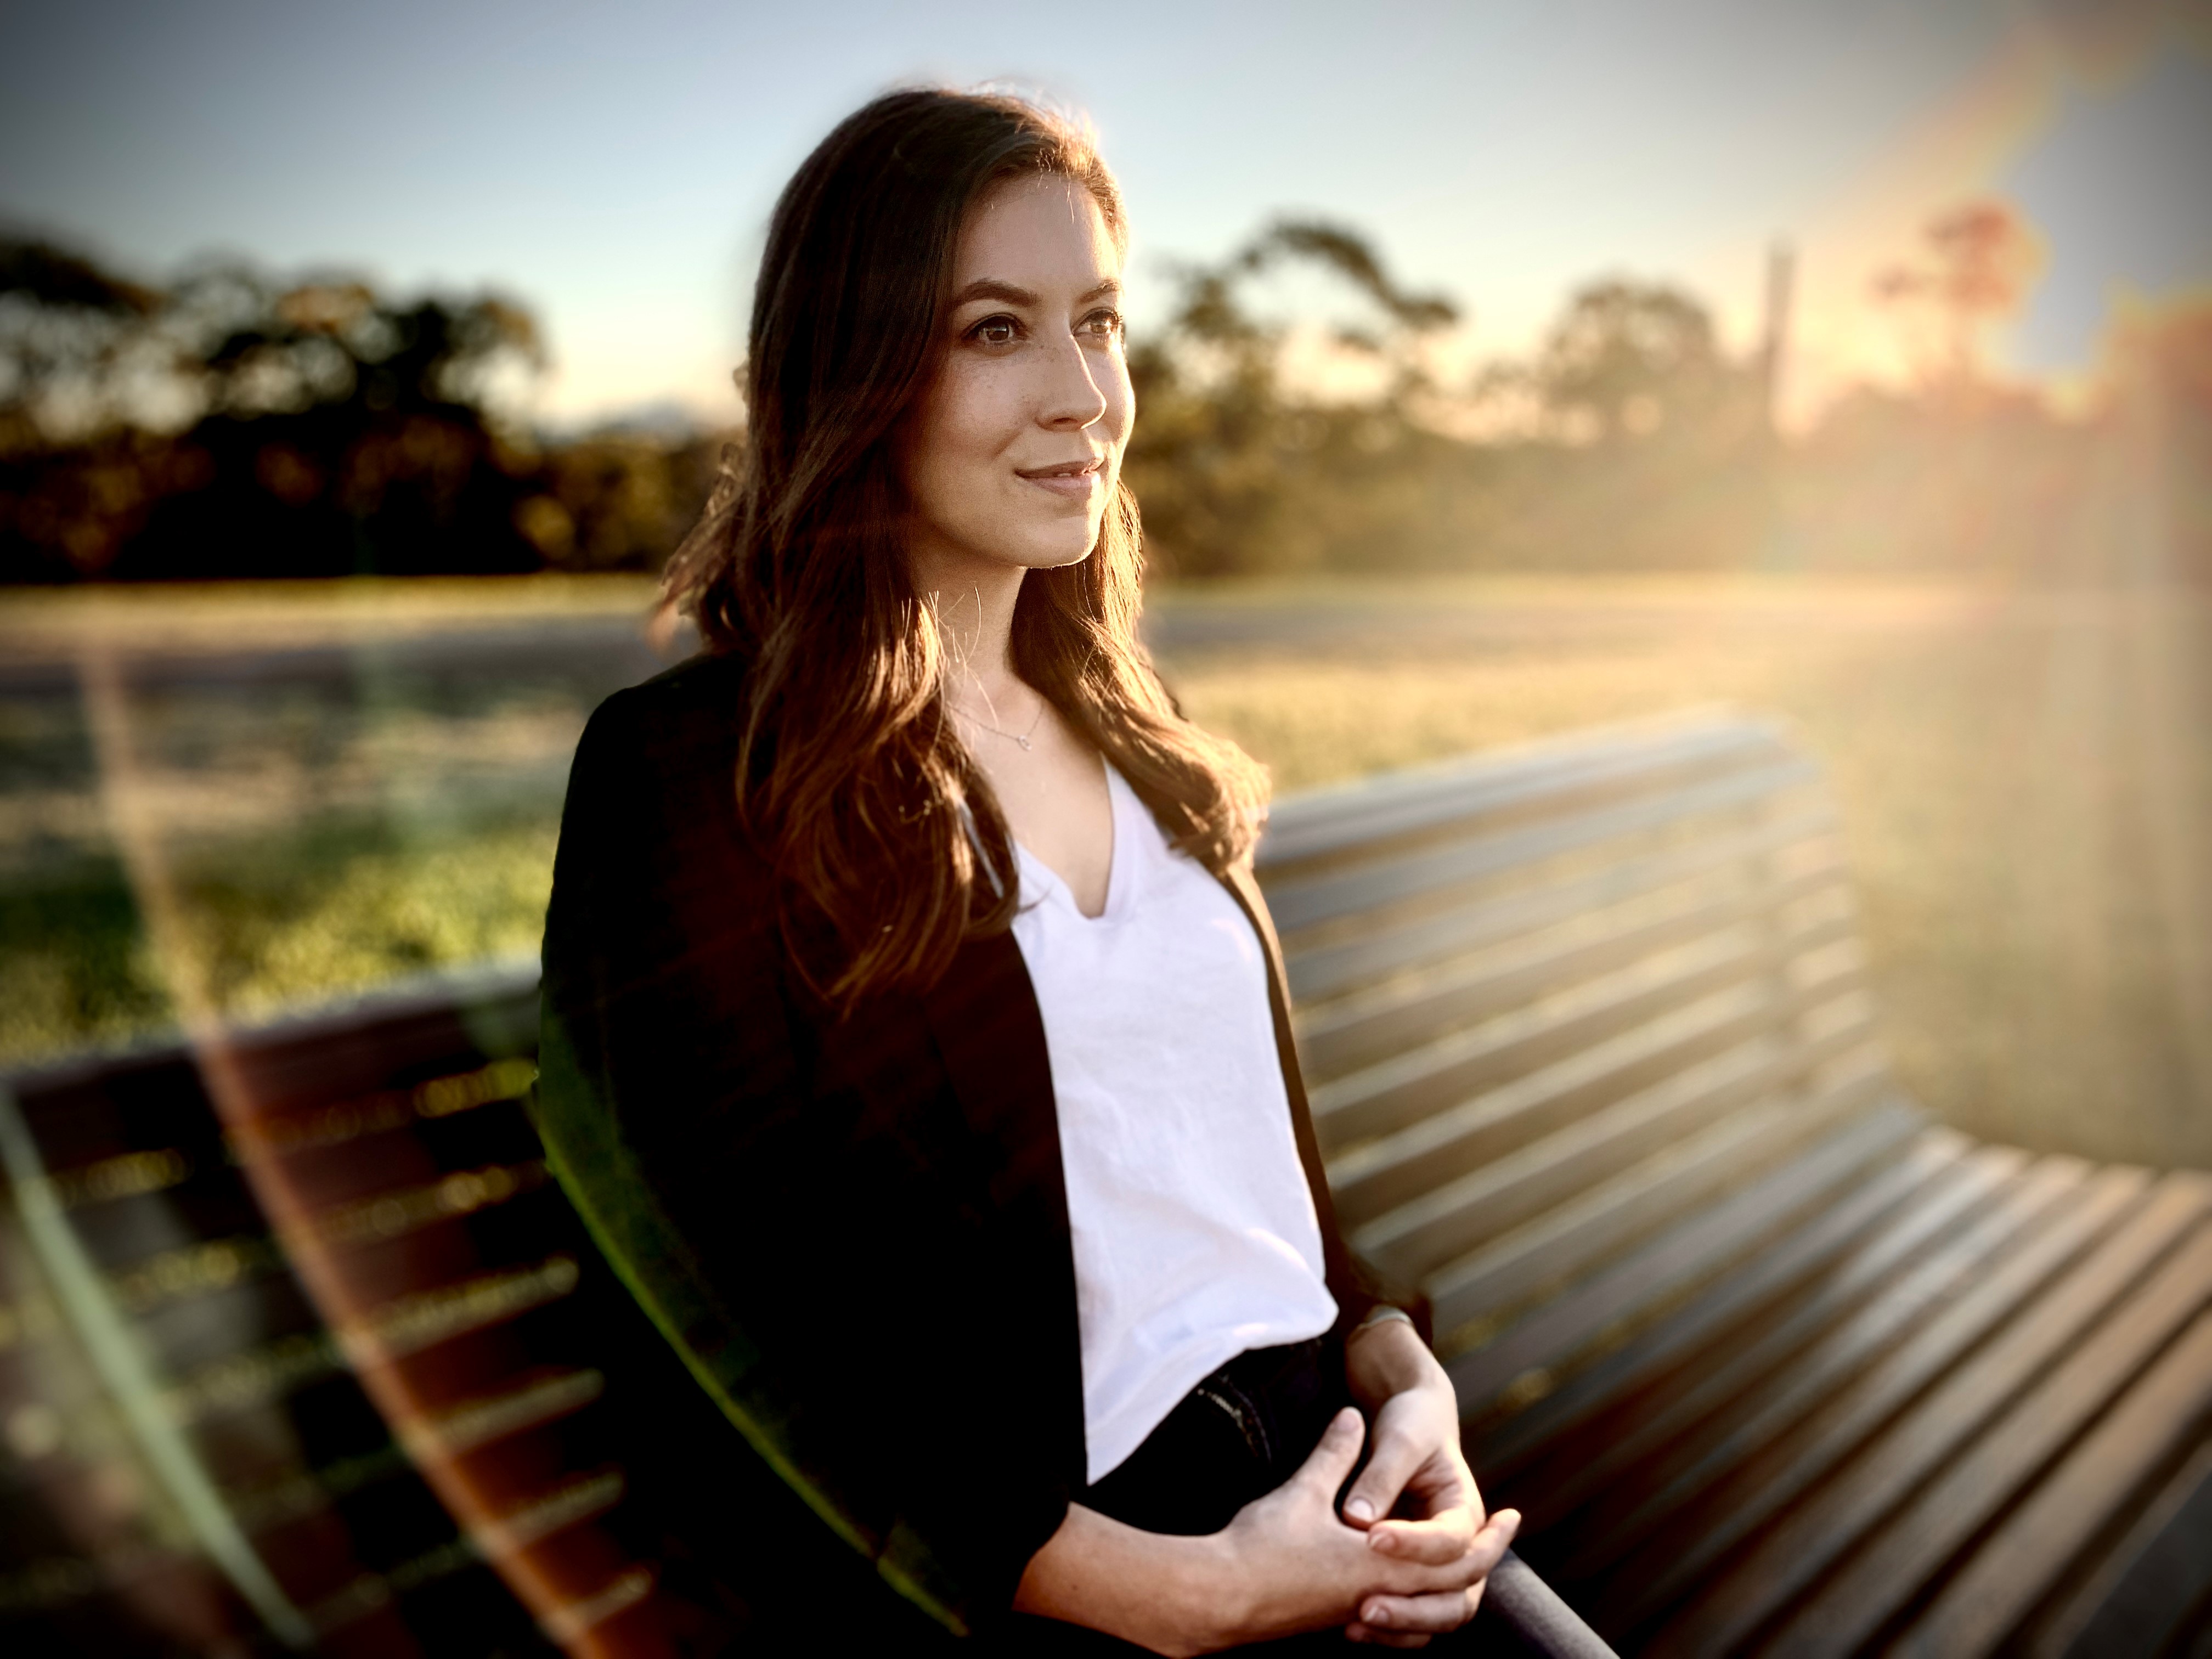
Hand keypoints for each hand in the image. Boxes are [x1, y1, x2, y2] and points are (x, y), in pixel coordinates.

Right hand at [1213, 1407, 1513, 1650]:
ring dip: (1446, 1591)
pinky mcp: (1334, 1617)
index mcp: (1380, 1567)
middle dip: (1481, 1564)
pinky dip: (1409, 1607)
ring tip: (1457, 1564)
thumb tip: (1352, 1416)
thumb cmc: (1262, 1547)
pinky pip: (1391, 1620)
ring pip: (1424, 1615)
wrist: (1218, 1597)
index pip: (1456, 1558)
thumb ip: (1336, 1452)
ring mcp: (1356, 1613)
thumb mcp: (1304, 1490)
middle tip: (1498, 1536)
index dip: (1490, 1539)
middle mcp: (1377, 1596)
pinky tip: (1395, 1584)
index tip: (1510, 1517)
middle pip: (1453, 1595)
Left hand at [1338, 1321, 1520, 1645]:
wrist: (1412, 1420)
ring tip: (1355, 1624)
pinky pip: (1414, 1616)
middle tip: (1365, 1606)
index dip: (1412, 1543)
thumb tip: (1355, 1520)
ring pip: (1439, 1616)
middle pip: (1459, 1596)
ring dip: (1402, 1624)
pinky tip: (1348, 1627)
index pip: (1450, 1539)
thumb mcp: (1399, 1438)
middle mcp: (1461, 1545)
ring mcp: (1441, 1566)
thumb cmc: (1410, 1424)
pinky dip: (1390, 1629)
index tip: (1369, 1536)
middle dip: (1414, 1607)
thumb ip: (1380, 1476)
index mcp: (1464, 1507)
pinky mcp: (1415, 1577)